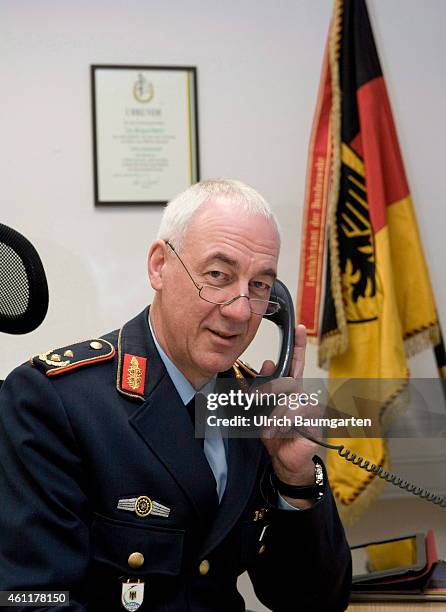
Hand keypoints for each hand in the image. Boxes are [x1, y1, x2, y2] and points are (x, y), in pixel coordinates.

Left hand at [259, 324, 319, 505]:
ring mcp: (310, 410)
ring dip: (275, 416)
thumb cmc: (277, 436)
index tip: (299, 328)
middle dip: (270, 390)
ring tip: (270, 428)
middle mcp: (303, 397)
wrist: (285, 462)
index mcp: (292, 392)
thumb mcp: (263, 410)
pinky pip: (295, 416)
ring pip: (290, 401)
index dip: (298, 347)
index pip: (295, 365)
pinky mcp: (314, 425)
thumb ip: (265, 387)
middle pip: (289, 382)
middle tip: (256, 401)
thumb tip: (267, 362)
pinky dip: (281, 425)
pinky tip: (278, 433)